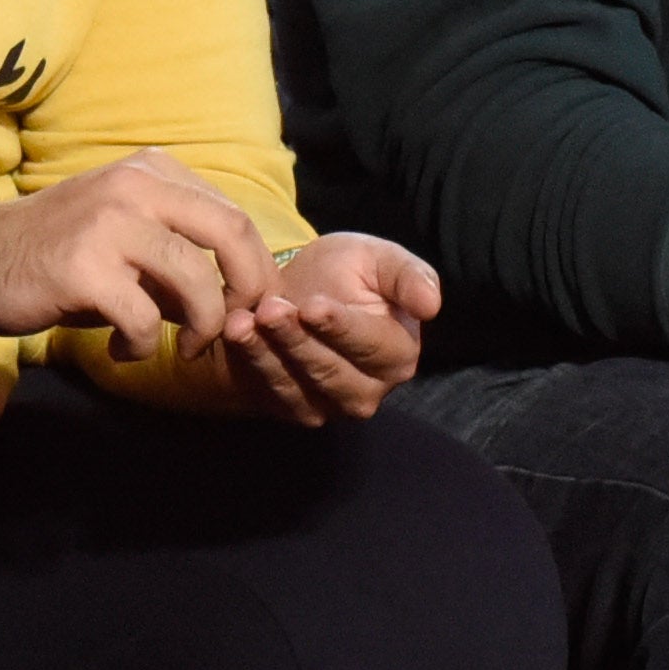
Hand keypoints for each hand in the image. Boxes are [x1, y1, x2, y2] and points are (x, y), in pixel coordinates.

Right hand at [0, 150, 283, 359]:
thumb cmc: (61, 252)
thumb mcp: (126, 235)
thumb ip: (180, 253)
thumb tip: (237, 298)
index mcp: (152, 170)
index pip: (233, 213)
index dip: (256, 267)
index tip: (251, 306)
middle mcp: (135, 185)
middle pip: (231, 233)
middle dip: (248, 289)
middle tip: (236, 328)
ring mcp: (110, 223)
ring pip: (195, 279)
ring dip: (201, 327)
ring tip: (180, 349)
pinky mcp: (85, 268)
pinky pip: (145, 317)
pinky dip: (143, 346)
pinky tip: (121, 350)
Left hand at [216, 230, 432, 425]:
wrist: (298, 289)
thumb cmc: (346, 274)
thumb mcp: (377, 260)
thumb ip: (407, 276)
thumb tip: (432, 304)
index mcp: (399, 353)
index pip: (372, 345)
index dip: (342, 327)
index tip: (313, 306)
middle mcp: (369, 389)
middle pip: (332, 371)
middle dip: (298, 340)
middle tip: (270, 309)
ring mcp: (330, 406)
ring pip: (299, 384)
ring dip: (269, 352)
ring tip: (246, 320)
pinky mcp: (295, 409)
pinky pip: (271, 390)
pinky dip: (251, 361)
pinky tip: (236, 332)